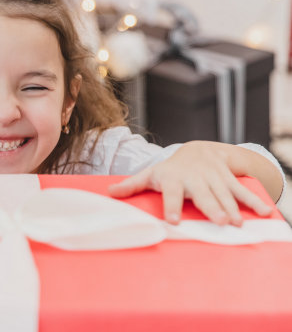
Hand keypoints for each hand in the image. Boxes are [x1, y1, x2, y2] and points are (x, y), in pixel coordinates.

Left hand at [108, 141, 272, 225]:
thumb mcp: (151, 174)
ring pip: (223, 193)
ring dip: (231, 207)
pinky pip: (242, 190)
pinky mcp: (229, 178)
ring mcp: (214, 177)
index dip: (172, 206)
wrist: (199, 149)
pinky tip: (263, 213)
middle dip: (211, 206)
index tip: (174, 221)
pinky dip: (253, 201)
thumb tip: (109, 193)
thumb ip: (132, 185)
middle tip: (218, 221)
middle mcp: (195, 177)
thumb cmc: (170, 169)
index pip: (171, 192)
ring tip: (236, 223)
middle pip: (203, 193)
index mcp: (173, 178)